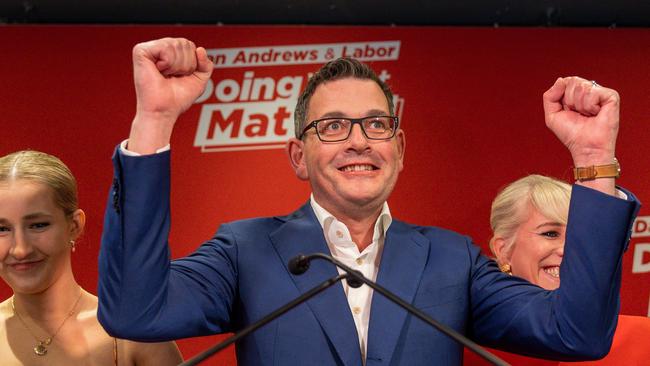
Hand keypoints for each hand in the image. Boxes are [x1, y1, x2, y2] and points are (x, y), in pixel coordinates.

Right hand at [129, 37, 212, 153]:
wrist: (164, 110)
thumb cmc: (178, 98)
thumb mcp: (199, 80)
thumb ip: (206, 65)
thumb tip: (200, 49)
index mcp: (170, 53)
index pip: (190, 46)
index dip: (192, 63)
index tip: (181, 77)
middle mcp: (159, 48)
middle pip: (184, 43)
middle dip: (186, 64)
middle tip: (172, 77)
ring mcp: (149, 49)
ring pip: (176, 45)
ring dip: (177, 66)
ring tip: (165, 76)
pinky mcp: (141, 51)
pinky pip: (165, 47)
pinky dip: (168, 63)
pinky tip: (159, 71)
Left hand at [543, 76, 619, 166]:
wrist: (585, 147)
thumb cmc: (571, 133)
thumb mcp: (552, 115)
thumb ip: (549, 96)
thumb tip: (561, 80)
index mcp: (577, 93)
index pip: (565, 81)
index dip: (562, 96)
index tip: (567, 110)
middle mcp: (590, 90)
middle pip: (573, 81)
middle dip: (570, 101)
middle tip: (578, 114)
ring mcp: (601, 92)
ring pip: (582, 87)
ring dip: (580, 106)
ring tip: (587, 115)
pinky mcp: (611, 96)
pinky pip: (592, 92)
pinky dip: (589, 106)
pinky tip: (595, 114)